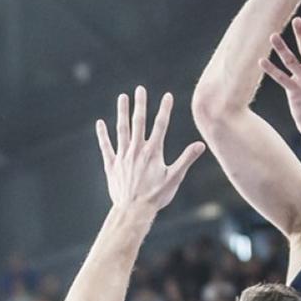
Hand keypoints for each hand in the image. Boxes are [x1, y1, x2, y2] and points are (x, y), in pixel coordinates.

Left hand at [95, 86, 204, 211]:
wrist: (133, 211)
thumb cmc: (156, 196)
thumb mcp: (175, 178)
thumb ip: (186, 159)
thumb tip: (200, 144)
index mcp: (153, 152)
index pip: (160, 126)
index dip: (164, 109)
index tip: (167, 95)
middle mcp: (137, 150)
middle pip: (139, 122)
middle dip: (140, 104)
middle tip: (140, 89)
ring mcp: (123, 156)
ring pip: (121, 130)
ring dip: (122, 112)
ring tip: (122, 97)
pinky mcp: (112, 165)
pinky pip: (106, 146)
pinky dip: (103, 134)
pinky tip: (100, 123)